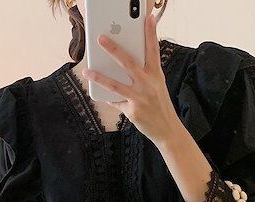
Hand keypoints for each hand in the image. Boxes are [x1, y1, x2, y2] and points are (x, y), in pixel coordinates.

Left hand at [81, 13, 180, 144]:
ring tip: (87, 71)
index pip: (153, 51)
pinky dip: (109, 98)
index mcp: (156, 76)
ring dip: (99, 77)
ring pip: (115, 85)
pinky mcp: (132, 111)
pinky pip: (116, 102)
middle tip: (101, 38)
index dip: (151, 34)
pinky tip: (102, 95)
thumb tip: (123, 66)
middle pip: (128, 63)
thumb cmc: (160, 106)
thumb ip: (144, 75)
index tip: (148, 18)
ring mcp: (140, 98)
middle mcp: (148, 84)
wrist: (167, 129)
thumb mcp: (157, 87)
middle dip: (113, 49)